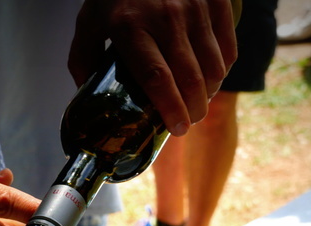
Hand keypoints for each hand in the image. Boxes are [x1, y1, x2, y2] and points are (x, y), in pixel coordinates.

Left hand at [68, 0, 238, 135]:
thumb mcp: (89, 22)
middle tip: (187, 122)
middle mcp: (166, 18)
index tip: (177, 128)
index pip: (156, 77)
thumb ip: (82, 59)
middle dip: (193, 109)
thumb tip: (85, 96)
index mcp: (130, 27)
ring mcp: (194, 8)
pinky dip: (222, 69)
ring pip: (213, 66)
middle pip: (190, 78)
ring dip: (209, 92)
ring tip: (198, 103)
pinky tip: (211, 78)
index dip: (170, 108)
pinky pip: (228, 47)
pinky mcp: (215, 1)